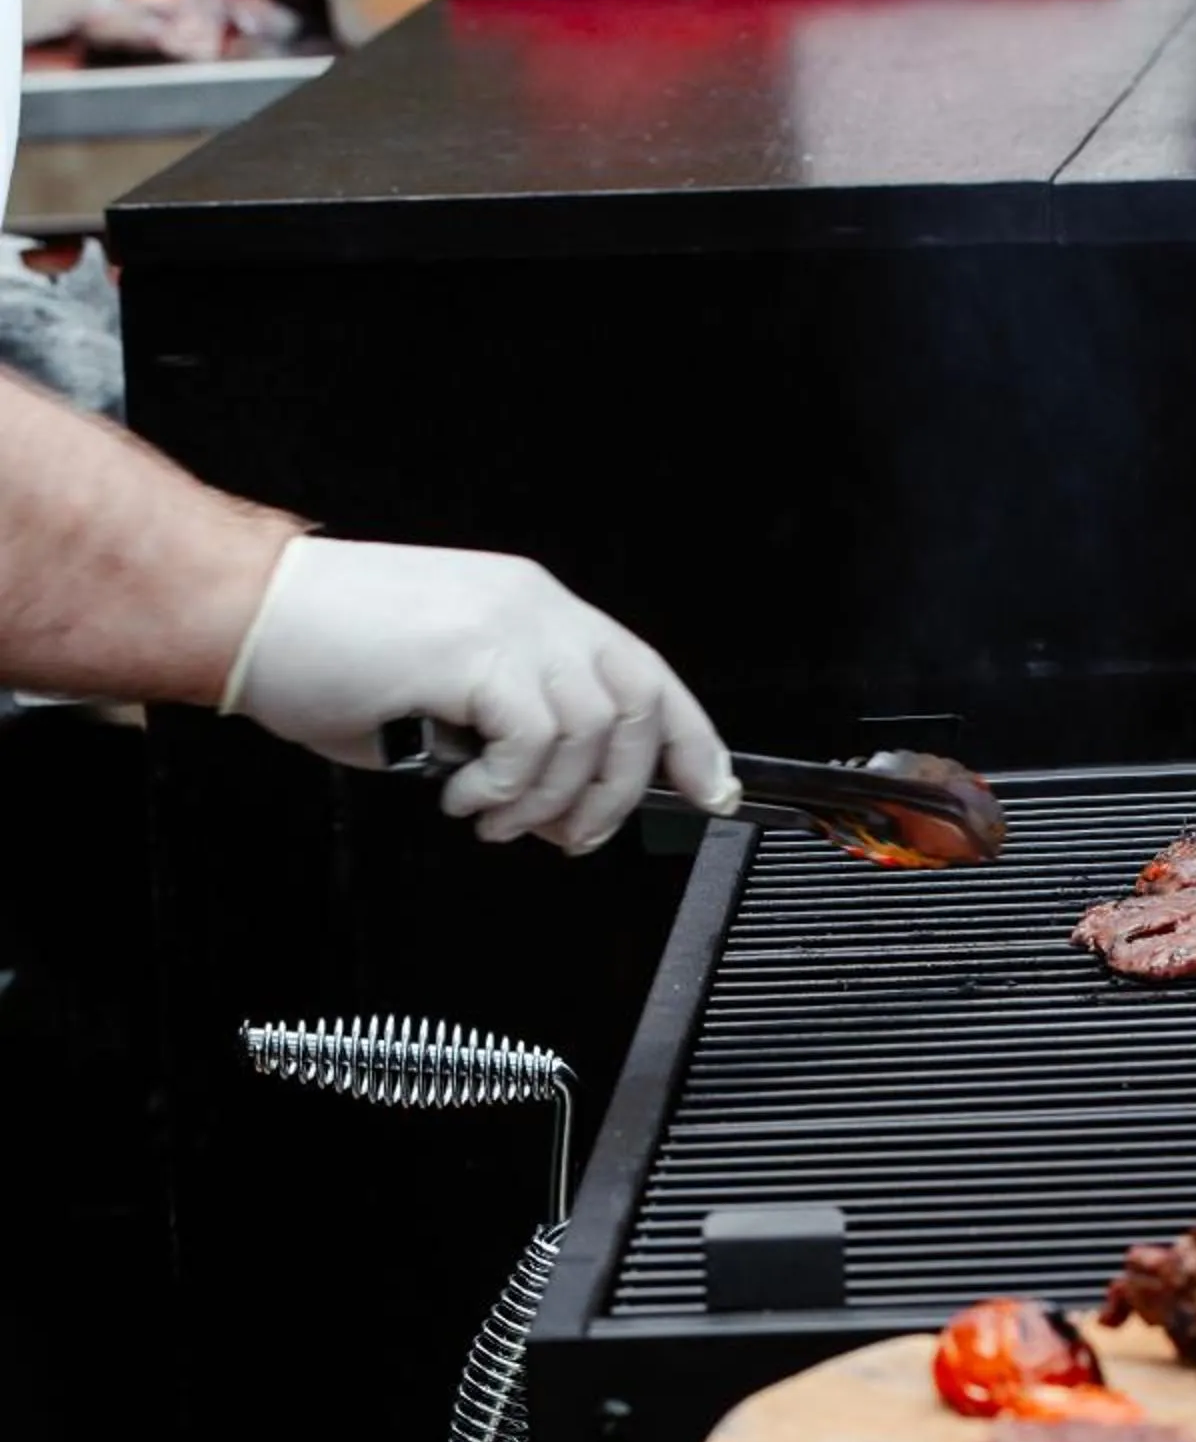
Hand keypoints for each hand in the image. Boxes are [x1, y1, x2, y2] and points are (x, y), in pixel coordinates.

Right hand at [222, 537, 737, 854]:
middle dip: (618, 790)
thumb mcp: (440, 691)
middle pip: (637, 704)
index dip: (689, 739)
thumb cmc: (316, 650)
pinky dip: (508, 788)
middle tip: (569, 835)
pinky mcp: (476, 649)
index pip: (646, 673)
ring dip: (551, 798)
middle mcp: (535, 606)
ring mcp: (509, 622)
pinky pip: (536, 741)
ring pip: (593, 730)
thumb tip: (551, 798)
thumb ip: (508, 730)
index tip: (709, 791)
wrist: (240, 613)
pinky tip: (464, 796)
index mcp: (533, 608)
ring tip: (494, 817)